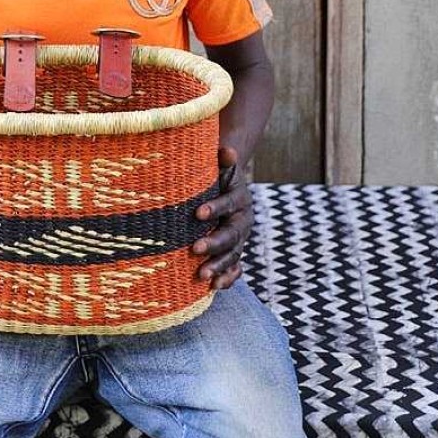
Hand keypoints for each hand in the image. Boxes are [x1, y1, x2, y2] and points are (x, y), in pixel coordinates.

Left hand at [192, 145, 251, 290]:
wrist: (227, 188)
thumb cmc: (216, 176)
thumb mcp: (219, 166)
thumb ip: (222, 160)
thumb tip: (227, 149)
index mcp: (239, 198)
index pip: (228, 203)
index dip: (215, 208)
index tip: (197, 213)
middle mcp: (243, 221)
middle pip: (231, 234)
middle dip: (214, 243)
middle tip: (194, 249)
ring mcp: (240, 239)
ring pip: (233, 255)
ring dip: (219, 266)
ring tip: (201, 275)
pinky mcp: (235, 252)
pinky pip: (235, 268)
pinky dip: (228, 278)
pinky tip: (214, 287)